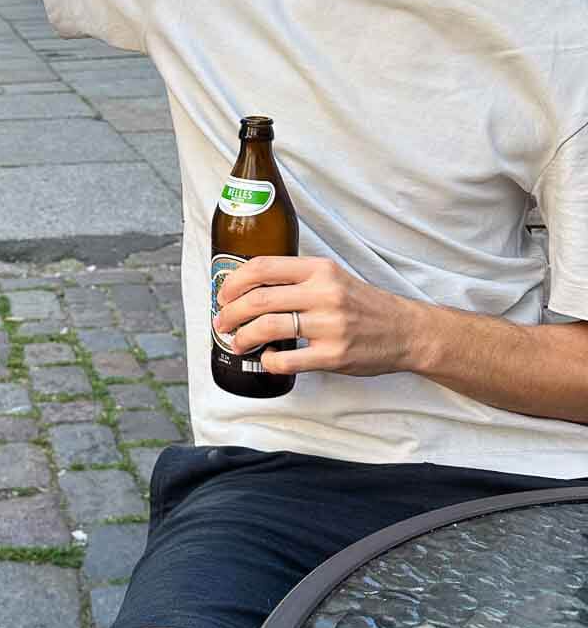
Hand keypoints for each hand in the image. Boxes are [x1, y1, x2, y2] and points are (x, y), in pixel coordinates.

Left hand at [214, 257, 419, 377]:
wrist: (405, 330)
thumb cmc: (363, 304)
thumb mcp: (332, 278)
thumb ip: (297, 278)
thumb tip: (249, 287)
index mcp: (319, 270)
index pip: (263, 267)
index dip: (234, 282)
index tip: (224, 294)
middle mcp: (324, 294)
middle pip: (258, 299)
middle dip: (230, 313)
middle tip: (222, 322)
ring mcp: (329, 325)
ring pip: (267, 327)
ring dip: (243, 337)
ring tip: (238, 341)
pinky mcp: (334, 355)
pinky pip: (287, 360)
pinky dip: (268, 361)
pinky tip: (266, 359)